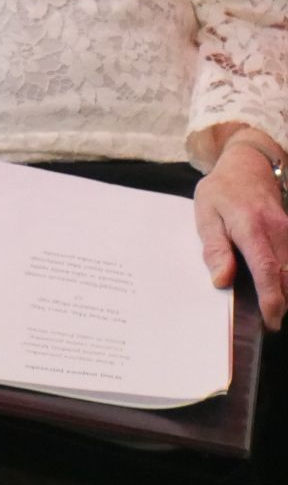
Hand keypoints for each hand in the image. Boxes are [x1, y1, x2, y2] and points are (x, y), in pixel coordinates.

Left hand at [196, 138, 287, 331]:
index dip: (272, 300)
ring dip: (287, 292)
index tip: (270, 320)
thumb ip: (215, 248)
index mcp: (250, 227)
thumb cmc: (222, 191)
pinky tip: (278, 284)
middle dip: (282, 303)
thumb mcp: (205, 214)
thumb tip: (221, 280)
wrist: (248, 165)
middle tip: (266, 319)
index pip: (267, 269)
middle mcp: (277, 230)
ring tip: (272, 304)